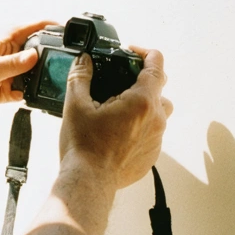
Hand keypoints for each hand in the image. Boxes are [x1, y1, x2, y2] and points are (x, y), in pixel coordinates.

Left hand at [0, 19, 58, 103]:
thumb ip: (15, 64)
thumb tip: (36, 57)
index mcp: (9, 38)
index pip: (38, 26)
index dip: (55, 27)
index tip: (69, 32)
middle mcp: (13, 51)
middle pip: (40, 52)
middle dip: (50, 62)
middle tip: (61, 69)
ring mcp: (11, 68)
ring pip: (34, 74)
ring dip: (37, 82)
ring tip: (43, 87)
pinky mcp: (8, 85)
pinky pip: (24, 91)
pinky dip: (26, 95)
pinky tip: (26, 98)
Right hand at [58, 46, 172, 188]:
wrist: (88, 182)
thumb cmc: (84, 147)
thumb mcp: (75, 105)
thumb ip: (80, 77)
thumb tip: (83, 61)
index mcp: (141, 102)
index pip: (156, 65)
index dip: (145, 53)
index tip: (132, 52)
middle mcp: (155, 119)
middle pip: (159, 87)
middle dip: (141, 79)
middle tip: (118, 81)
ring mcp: (156, 138)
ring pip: (158, 111)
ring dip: (143, 103)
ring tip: (118, 108)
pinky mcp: (152, 154)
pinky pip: (152, 132)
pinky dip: (140, 126)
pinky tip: (117, 131)